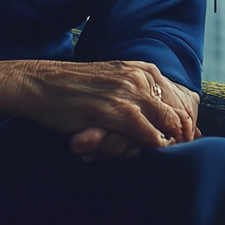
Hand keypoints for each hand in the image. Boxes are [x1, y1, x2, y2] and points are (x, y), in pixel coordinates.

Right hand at [17, 60, 199, 159]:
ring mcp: (129, 93)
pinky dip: (150, 149)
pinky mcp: (116, 111)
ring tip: (149, 155)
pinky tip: (137, 153)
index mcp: (143, 69)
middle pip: (179, 116)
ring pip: (168, 128)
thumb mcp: (113, 81)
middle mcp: (140, 78)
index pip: (180, 102)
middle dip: (179, 139)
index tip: (179, 143)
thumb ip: (138, 94)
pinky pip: (149, 137)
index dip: (184, 127)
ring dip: (164, 146)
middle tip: (169, 154)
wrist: (40, 83)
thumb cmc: (74, 88)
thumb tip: (165, 121)